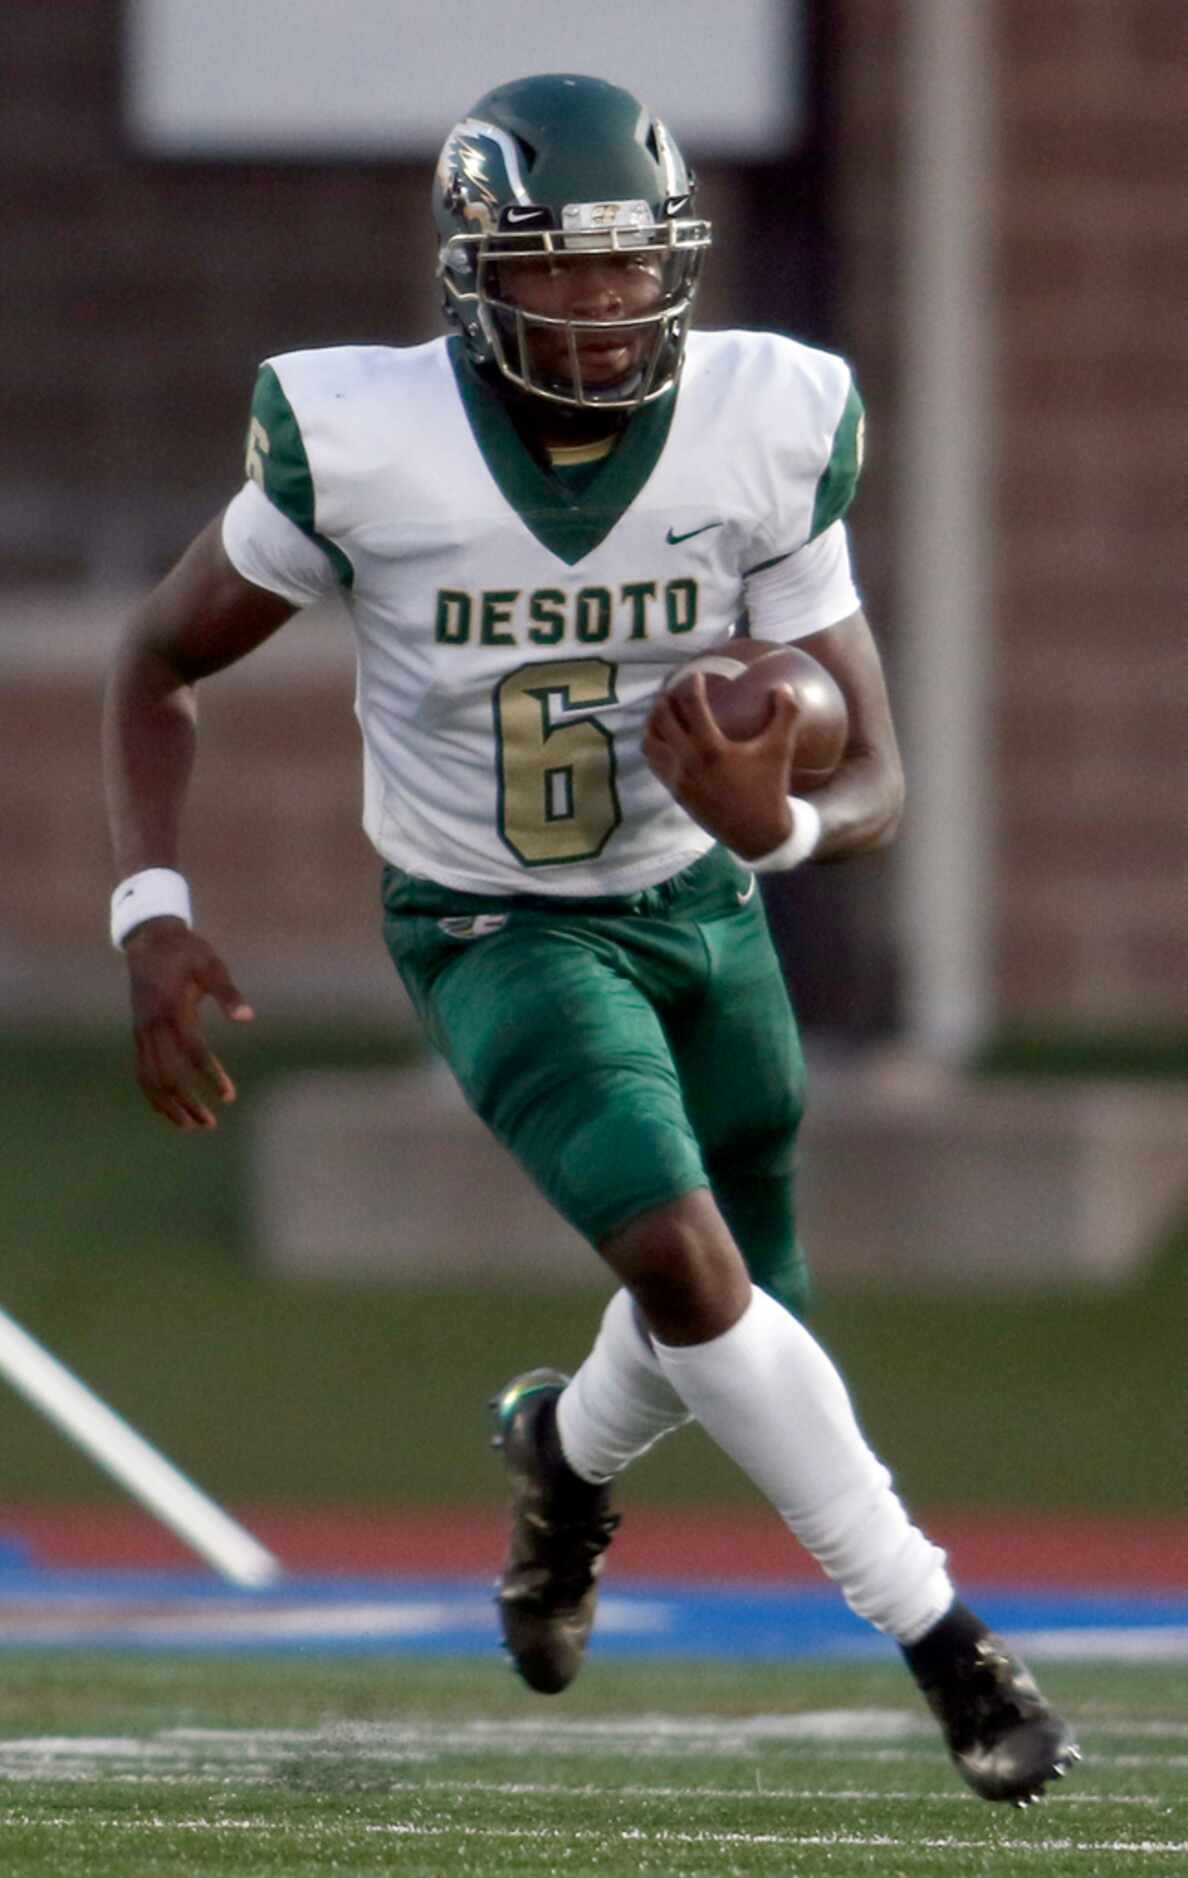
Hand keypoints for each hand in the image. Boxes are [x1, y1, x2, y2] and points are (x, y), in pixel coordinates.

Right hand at [123, 918, 253, 1129]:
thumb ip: (228, 992)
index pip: (191, 1050)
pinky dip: (154, 1096)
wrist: (149, 941)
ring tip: (194, 1126)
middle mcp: (152, 1025)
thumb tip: (247, 1017)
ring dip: (170, 1106)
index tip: (229, 1096)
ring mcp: (141, 1033)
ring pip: (150, 1079)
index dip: (210, 1075)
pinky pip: (142, 1073)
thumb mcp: (211, 965)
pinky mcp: (138, 1036)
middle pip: (167, 1074)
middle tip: (212, 1123)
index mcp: (172, 1008)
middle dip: (188, 1102)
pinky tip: (172, 1111)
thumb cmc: (187, 953)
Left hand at [642, 674, 800, 859]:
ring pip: (650, 743)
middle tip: (672, 690)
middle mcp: (688, 763)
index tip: (695, 676)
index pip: (691, 707)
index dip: (691, 686)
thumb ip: (786, 714)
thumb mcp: (780, 750)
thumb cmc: (769, 789)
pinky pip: (655, 763)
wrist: (757, 834)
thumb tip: (784, 686)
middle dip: (663, 701)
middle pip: (661, 721)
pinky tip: (667, 741)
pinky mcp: (675, 793)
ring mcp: (677, 779)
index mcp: (711, 750)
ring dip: (653, 724)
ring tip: (662, 714)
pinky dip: (656, 747)